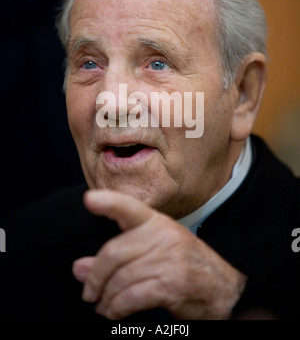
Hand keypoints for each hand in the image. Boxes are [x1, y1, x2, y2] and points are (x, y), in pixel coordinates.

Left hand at [72, 189, 246, 318]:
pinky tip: (116, 312)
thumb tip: (78, 268)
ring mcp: (169, 258)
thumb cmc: (183, 266)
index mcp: (156, 222)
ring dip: (106, 299)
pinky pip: (132, 296)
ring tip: (104, 306)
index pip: (129, 207)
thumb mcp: (152, 253)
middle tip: (89, 293)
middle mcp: (163, 235)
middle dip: (95, 277)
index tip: (89, 199)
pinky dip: (118, 309)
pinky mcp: (172, 283)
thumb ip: (115, 259)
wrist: (223, 288)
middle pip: (114, 252)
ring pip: (121, 278)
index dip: (108, 202)